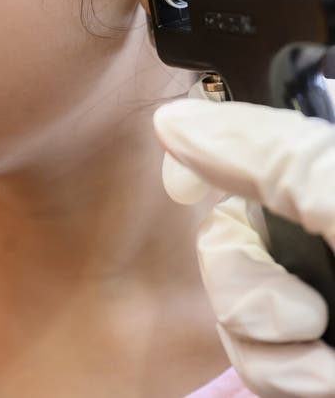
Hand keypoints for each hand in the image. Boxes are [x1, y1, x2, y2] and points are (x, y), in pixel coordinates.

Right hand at [153, 85, 334, 397]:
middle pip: (220, 234)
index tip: (182, 190)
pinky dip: (281, 374)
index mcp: (319, 166)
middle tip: (300, 310)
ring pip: (227, 303)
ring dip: (267, 343)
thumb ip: (270, 155)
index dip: (198, 160)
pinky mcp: (307, 346)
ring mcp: (309, 283)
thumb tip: (172, 120)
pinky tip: (326, 377)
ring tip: (324, 356)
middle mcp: (309, 219)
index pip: (241, 136)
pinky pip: (250, 355)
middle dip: (244, 284)